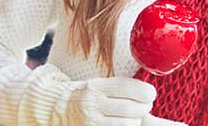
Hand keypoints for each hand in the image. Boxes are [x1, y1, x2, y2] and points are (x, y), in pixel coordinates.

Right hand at [67, 77, 187, 124]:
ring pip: (128, 125)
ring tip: (132, 118)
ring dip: (135, 122)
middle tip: (144, 107)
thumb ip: (123, 89)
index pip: (127, 87)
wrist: (55, 110)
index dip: (145, 92)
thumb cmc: (87, 97)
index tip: (151, 94)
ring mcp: (91, 122)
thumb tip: (152, 93)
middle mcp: (92, 104)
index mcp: (96, 87)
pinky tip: (123, 123)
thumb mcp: (100, 86)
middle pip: (131, 108)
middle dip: (144, 108)